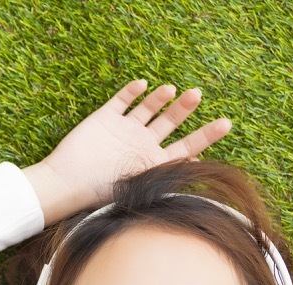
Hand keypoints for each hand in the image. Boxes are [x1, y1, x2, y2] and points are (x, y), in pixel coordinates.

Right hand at [22, 80, 231, 223]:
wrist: (66, 182)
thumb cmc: (101, 191)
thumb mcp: (139, 184)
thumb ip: (165, 173)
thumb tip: (197, 166)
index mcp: (153, 162)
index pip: (186, 147)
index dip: (206, 136)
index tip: (226, 123)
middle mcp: (141, 144)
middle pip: (171, 123)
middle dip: (185, 109)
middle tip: (198, 94)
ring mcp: (123, 130)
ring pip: (148, 108)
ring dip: (161, 98)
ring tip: (172, 90)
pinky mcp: (104, 118)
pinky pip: (122, 100)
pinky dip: (132, 92)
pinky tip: (142, 85)